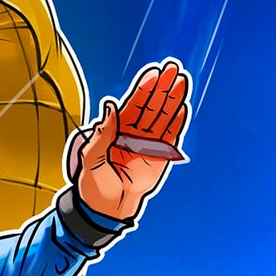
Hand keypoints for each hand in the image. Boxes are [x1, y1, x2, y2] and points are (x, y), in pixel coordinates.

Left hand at [73, 60, 191, 220]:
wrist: (105, 207)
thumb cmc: (94, 184)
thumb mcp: (92, 157)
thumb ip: (103, 133)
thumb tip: (109, 106)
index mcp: (117, 131)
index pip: (134, 105)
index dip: (144, 88)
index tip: (154, 73)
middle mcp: (134, 135)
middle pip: (151, 106)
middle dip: (162, 87)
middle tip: (173, 68)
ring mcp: (147, 145)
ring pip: (163, 117)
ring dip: (173, 99)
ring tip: (182, 81)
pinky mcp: (158, 158)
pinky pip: (169, 137)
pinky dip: (176, 123)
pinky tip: (182, 107)